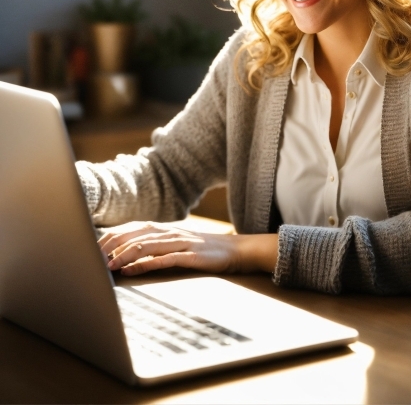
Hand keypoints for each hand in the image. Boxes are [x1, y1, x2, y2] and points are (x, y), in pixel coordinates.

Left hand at [97, 222, 277, 276]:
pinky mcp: (191, 255)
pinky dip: (146, 264)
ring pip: (146, 244)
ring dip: (125, 254)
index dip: (108, 237)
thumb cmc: (200, 249)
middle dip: (110, 245)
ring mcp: (180, 242)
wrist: (235, 250)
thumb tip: (122, 254)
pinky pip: (165, 259)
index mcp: (162, 228)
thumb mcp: (173, 244)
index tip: (88, 249)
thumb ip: (151, 246)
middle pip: (133, 234)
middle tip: (90, 257)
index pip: (128, 228)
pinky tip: (132, 270)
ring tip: (107, 265)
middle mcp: (168, 232)